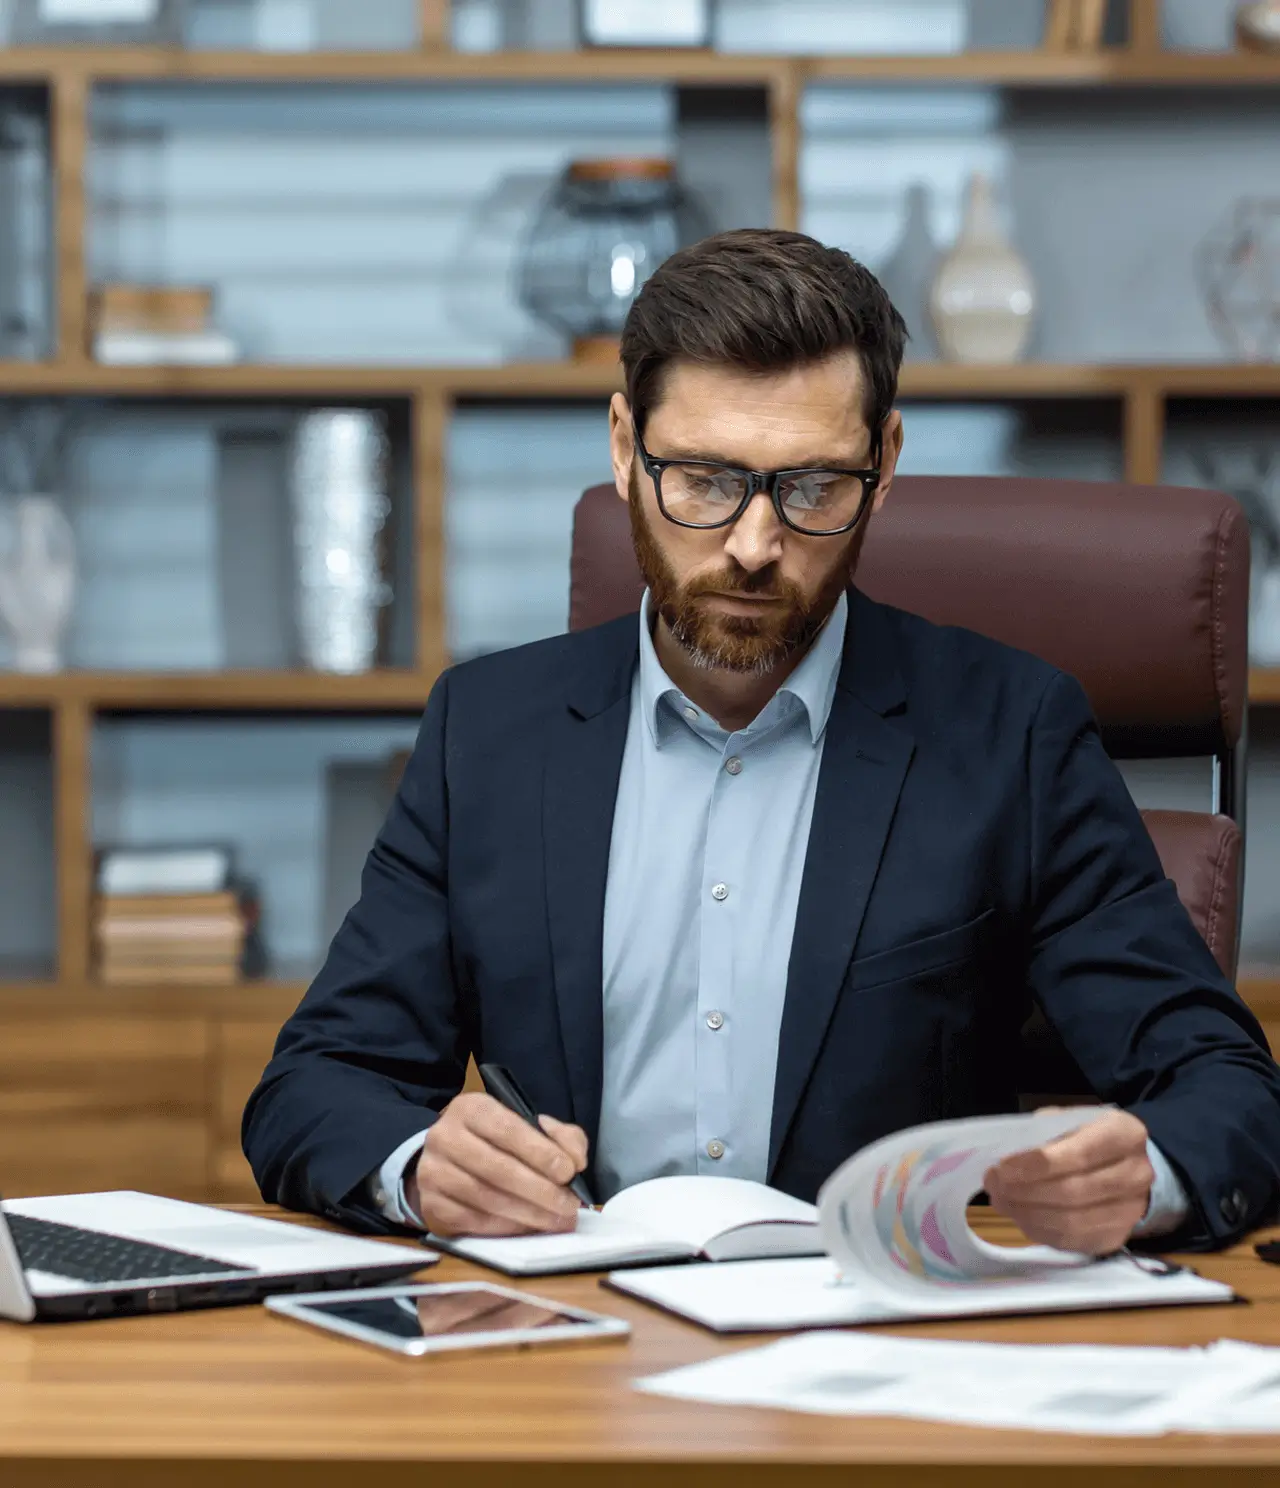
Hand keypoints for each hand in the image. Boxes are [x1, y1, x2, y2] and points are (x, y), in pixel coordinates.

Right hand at [406, 1092, 588, 1237]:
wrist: (447, 1160)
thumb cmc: (495, 1142)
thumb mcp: (526, 1126)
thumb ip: (559, 1136)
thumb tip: (576, 1160)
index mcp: (471, 1108)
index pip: (507, 1129)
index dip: (540, 1152)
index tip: (569, 1172)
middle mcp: (445, 1136)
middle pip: (497, 1168)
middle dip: (539, 1190)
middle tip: (568, 1206)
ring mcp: (433, 1171)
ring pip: (485, 1197)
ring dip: (526, 1213)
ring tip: (555, 1221)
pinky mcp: (431, 1204)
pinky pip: (471, 1220)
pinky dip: (504, 1227)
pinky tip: (527, 1227)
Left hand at [983, 1110, 1153, 1254]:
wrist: (1124, 1167)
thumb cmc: (1086, 1136)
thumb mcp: (1067, 1120)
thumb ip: (1041, 1134)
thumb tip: (1007, 1159)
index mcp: (1125, 1134)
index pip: (1079, 1154)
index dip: (1036, 1164)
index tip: (1002, 1168)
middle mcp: (1137, 1174)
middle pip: (1074, 1191)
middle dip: (1025, 1190)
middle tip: (993, 1185)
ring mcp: (1131, 1212)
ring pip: (1071, 1221)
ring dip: (1027, 1213)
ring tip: (1000, 1200)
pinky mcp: (1116, 1238)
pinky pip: (1072, 1241)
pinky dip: (1039, 1230)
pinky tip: (1019, 1216)